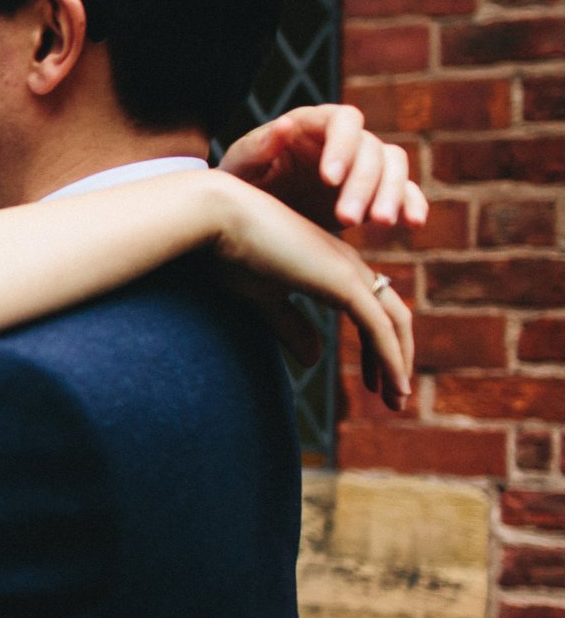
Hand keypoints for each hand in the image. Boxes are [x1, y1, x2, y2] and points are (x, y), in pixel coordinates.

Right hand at [207, 174, 414, 408]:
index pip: (371, 312)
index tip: (374, 383)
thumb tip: (316, 360)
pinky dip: (391, 357)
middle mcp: (349, 266)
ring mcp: (349, 272)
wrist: (217, 217)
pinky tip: (393, 385)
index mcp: (331, 267)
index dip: (378, 348)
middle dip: (397, 359)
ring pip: (393, 323)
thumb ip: (292, 327)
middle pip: (392, 317)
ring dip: (399, 364)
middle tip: (395, 398)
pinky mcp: (343, 282)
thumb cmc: (230, 251)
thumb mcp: (264, 298)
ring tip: (398, 400)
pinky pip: (378, 327)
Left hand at [218, 104, 429, 231]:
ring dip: (391, 194)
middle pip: (371, 149)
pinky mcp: (374, 191)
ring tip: (380, 224)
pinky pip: (405, 190)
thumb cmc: (241, 181)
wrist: (250, 210)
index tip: (328, 180)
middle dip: (363, 184)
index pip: (343, 120)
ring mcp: (362, 164)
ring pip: (393, 167)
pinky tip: (412, 224)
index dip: (342, 146)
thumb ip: (256, 149)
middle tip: (346, 219)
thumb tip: (283, 125)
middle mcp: (343, 139)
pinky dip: (412, 204)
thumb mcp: (238, 167)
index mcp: (311, 123)